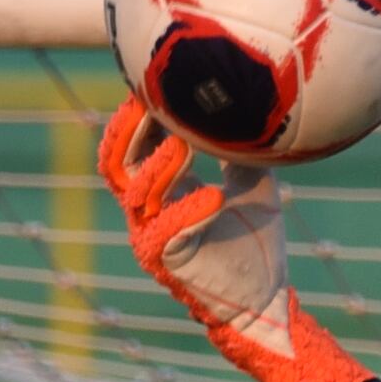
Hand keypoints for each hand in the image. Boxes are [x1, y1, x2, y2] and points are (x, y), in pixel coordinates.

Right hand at [95, 99, 372, 381]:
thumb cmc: (255, 241)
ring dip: (159, 165)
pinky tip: (213, 195)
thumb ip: (238, 148)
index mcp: (162, 189)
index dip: (137, 114)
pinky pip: (163, 232)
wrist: (265, 298)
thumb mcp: (251, 181)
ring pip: (135, 193)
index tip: (153, 83)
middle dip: (126, 130)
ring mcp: (152, 236)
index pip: (133, 144)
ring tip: (184, 141)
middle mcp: (148, 211)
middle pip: (115, 163)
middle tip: (146, 99)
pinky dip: (186, 210)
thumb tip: (247, 106)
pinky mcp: (168, 261)